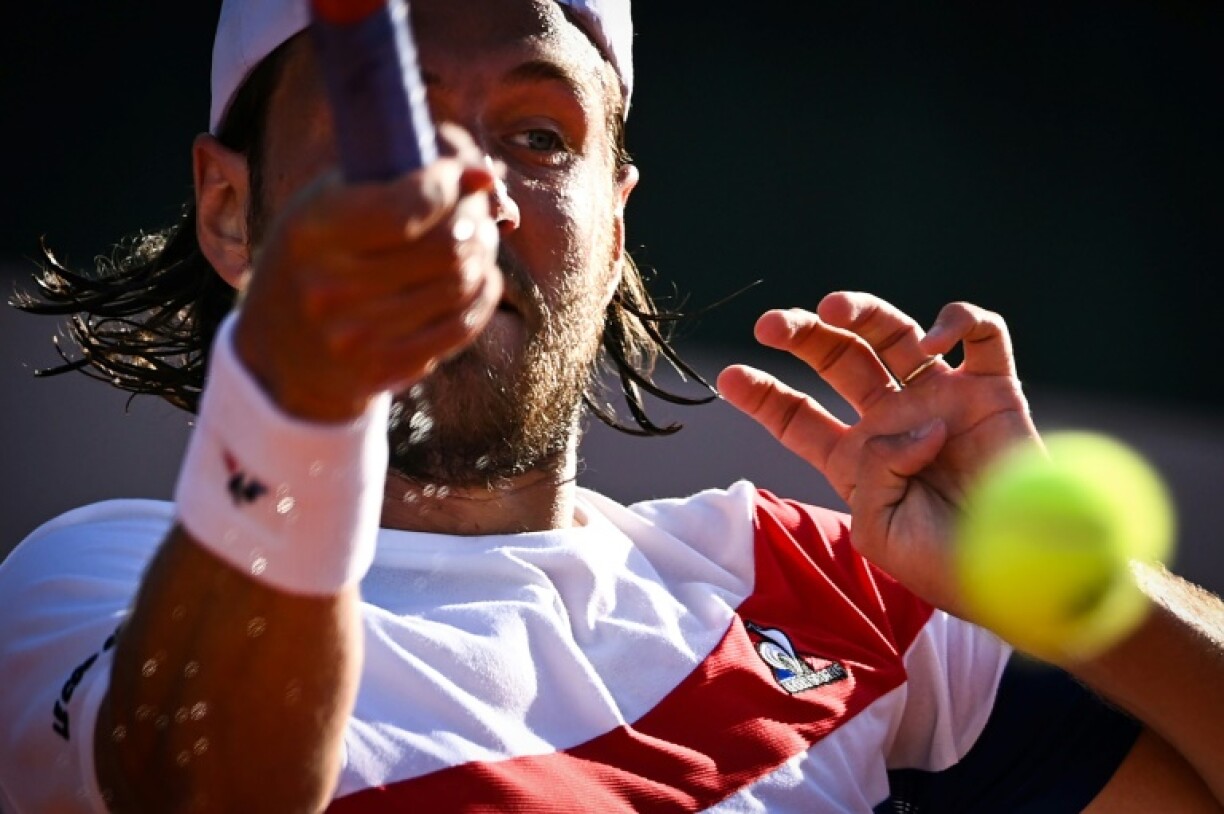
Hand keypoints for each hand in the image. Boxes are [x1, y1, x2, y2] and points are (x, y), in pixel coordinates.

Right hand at [234, 124, 503, 421]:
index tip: (456, 174)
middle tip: (479, 207)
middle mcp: (331, 288)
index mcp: (312, 233)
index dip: (448, 184)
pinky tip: (482, 274)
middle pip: (446, 245)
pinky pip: (461, 325)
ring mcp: (358, 336)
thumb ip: (396, 179)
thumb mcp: (328, 203)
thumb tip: (482, 176)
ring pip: (460, 283)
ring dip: (483, 253)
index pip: (408, 207)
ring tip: (482, 237)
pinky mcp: (386, 368)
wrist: (283, 348)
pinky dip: (483, 293)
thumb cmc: (318, 255)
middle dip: (474, 216)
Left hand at [719, 291, 1039, 614]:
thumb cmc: (946, 567)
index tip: (729, 374)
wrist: (1021, 578)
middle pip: (838, 359)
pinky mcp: (993, 390)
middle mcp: (894, 420)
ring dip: (860, 311)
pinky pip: (980, 335)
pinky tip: (934, 346)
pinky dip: (956, 321)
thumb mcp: (881, 533)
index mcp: (856, 458)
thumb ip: (872, 475)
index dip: (763, 394)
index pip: (798, 416)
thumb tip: (910, 427)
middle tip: (770, 325)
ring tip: (833, 309)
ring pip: (894, 332)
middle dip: (802, 334)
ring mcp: (942, 399)